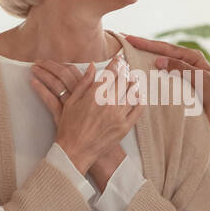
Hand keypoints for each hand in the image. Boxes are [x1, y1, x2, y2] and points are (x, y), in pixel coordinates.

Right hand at [31, 56, 143, 174]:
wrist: (75, 151)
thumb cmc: (69, 126)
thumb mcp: (71, 101)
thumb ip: (84, 82)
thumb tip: (93, 65)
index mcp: (94, 95)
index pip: (110, 73)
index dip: (116, 63)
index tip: (119, 58)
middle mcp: (108, 103)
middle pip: (123, 80)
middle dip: (126, 71)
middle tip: (127, 67)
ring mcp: (118, 116)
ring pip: (132, 93)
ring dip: (134, 83)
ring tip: (134, 78)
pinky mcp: (124, 127)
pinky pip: (138, 110)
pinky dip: (140, 100)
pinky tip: (139, 95)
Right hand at [122, 34, 209, 132]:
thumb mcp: (200, 79)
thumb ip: (180, 69)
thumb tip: (158, 60)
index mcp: (190, 58)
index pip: (164, 48)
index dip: (145, 43)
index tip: (128, 38)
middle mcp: (183, 65)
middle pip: (158, 55)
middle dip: (140, 50)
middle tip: (122, 44)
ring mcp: (179, 78)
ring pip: (157, 69)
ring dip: (142, 65)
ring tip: (124, 60)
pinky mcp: (178, 91)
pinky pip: (160, 84)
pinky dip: (149, 82)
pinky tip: (136, 82)